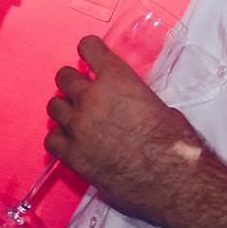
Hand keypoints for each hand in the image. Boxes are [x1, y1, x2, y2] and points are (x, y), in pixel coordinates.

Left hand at [45, 35, 205, 223]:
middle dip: (73, 83)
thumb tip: (128, 103)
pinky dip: (60, 139)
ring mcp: (78, 126)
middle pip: (64, 77)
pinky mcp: (72, 155)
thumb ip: (133, 97)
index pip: (88, 47)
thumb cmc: (175, 142)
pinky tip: (72, 143)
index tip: (90, 58)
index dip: (89, 51)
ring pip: (53, 106)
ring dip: (65, 110)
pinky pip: (51, 139)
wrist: (172, 180)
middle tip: (83, 93)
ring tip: (77, 119)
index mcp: (116, 78)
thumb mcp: (159, 104)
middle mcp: (91, 97)